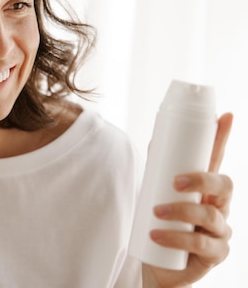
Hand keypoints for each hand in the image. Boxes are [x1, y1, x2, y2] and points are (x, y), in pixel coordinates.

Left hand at [143, 113, 233, 287]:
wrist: (158, 265)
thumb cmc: (161, 225)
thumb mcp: (158, 196)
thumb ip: (160, 171)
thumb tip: (156, 140)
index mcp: (206, 189)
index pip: (216, 160)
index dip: (222, 138)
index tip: (224, 116)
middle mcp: (219, 206)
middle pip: (223, 185)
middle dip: (201, 179)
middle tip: (174, 182)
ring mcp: (220, 230)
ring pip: (211, 214)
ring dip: (181, 212)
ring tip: (156, 213)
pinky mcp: (214, 254)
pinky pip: (201, 243)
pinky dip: (177, 237)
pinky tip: (157, 234)